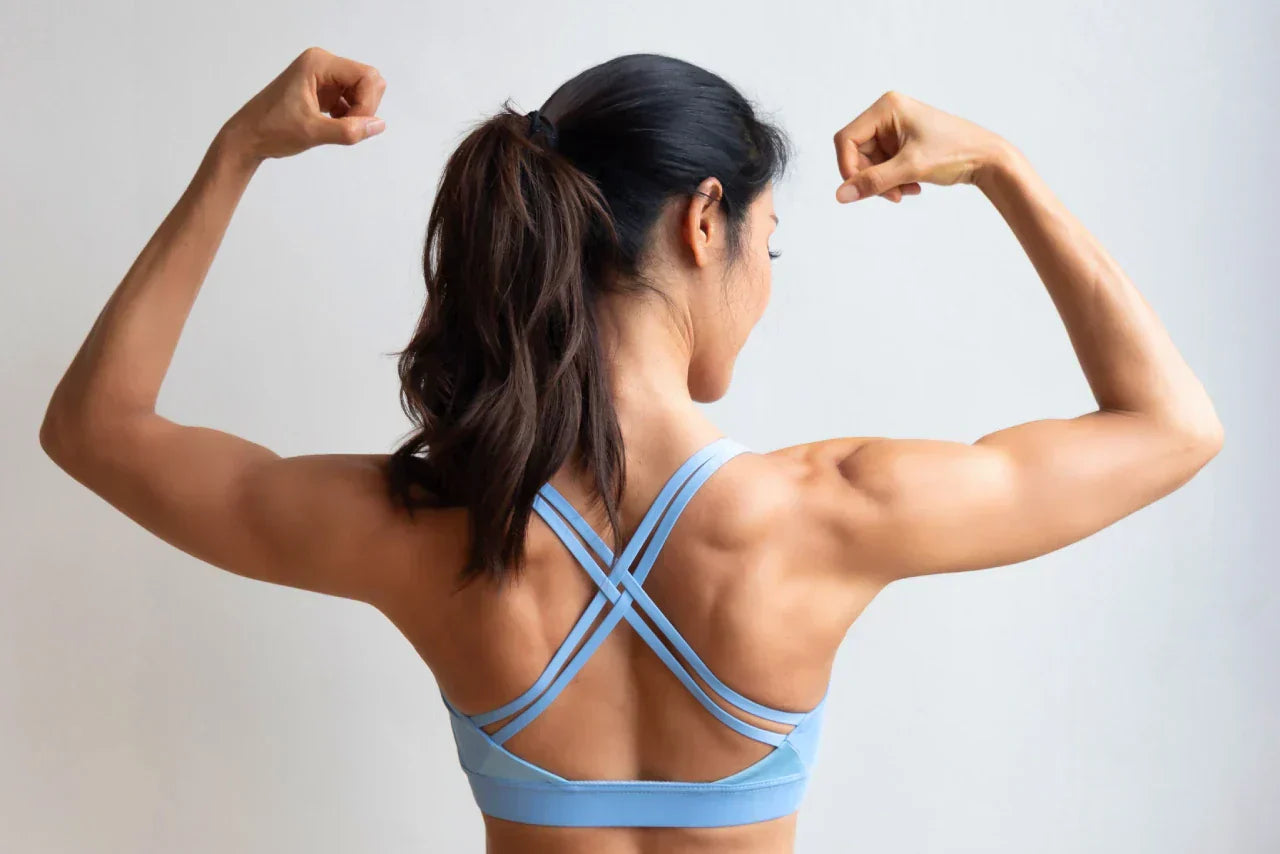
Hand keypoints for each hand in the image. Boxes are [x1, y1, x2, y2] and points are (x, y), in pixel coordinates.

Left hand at [220, 47, 386, 162]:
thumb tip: (379, 125)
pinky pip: (351, 99)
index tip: (354, 125)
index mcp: (319, 63)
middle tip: (347, 127)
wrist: (248, 137)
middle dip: (365, 107)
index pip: (367, 76)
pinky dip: (350, 115)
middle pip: (368, 81)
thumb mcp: (312, 132)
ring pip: (362, 91)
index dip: (368, 103)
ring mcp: (323, 77)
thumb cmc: (272, 130)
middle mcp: (323, 64)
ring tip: (337, 128)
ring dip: (358, 113)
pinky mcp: (323, 90)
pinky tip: (334, 127)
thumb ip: (348, 130)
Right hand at [833, 91, 1006, 202]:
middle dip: (872, 178)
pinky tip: (912, 185)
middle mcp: (887, 114)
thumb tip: (840, 195)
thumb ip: (873, 182)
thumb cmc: (955, 152)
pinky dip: (893, 180)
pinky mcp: (902, 143)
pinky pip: (883, 166)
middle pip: (857, 154)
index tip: (860, 191)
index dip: (848, 168)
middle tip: (893, 195)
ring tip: (908, 189)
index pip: (846, 139)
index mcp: (886, 107)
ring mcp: (894, 129)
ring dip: (884, 183)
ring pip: (870, 164)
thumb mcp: (910, 168)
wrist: (987, 158)